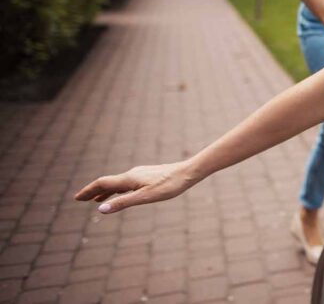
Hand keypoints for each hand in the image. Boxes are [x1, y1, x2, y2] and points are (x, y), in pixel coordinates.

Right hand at [74, 161, 198, 213]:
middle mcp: (131, 174)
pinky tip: (120, 194)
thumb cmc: (169, 186)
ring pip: (117, 183)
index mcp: (129, 179)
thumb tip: (100, 210)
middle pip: (107, 182)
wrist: (187, 173)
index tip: (76, 198)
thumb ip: (123, 203)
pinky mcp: (147, 176)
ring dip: (104, 191)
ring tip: (95, 200)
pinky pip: (126, 183)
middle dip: (93, 191)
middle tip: (80, 199)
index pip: (102, 184)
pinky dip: (117, 190)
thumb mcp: (145, 197)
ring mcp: (139, 174)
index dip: (88, 191)